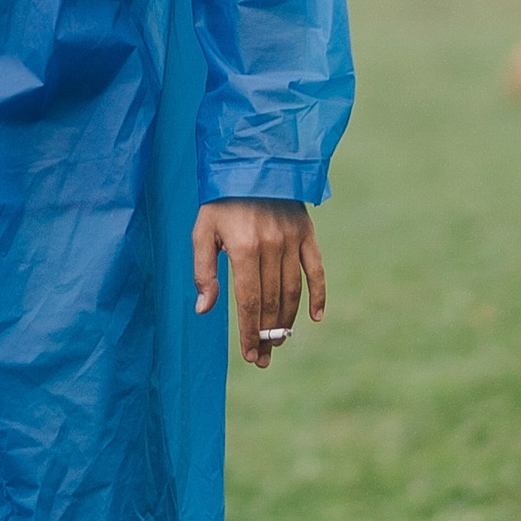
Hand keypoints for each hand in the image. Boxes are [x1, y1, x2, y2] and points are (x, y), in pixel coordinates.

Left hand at [192, 199, 325, 368]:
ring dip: (287, 321)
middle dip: (267, 333)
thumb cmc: (220, 202)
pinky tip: (314, 318)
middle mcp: (271, 246)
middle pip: (272, 301)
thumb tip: (204, 309)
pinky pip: (316, 270)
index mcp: (243, 248)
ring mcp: (292, 240)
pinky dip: (318, 295)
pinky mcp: (307, 234)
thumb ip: (203, 271)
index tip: (250, 354)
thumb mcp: (201, 232)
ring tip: (279, 342)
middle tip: (263, 357)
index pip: (249, 301)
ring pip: (293, 291)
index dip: (250, 331)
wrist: (251, 163)